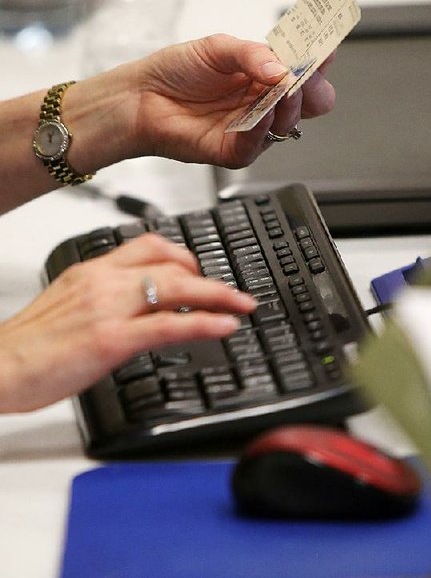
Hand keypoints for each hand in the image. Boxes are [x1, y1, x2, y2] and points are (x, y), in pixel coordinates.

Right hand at [0, 234, 256, 412]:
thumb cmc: (29, 344)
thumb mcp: (71, 305)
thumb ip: (109, 297)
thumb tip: (143, 304)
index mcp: (94, 270)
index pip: (150, 246)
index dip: (186, 257)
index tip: (204, 272)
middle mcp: (104, 281)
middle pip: (172, 264)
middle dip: (211, 278)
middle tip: (235, 293)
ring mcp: (109, 308)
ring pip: (177, 289)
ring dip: (218, 296)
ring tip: (241, 306)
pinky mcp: (111, 338)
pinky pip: (169, 326)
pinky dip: (204, 324)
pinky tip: (224, 327)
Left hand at [132, 33, 336, 167]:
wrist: (140, 99)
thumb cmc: (176, 72)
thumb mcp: (217, 48)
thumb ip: (252, 55)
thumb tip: (282, 68)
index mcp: (265, 74)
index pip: (305, 70)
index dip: (317, 62)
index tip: (324, 52)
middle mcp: (264, 102)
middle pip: (309, 102)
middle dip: (312, 90)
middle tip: (302, 77)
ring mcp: (254, 127)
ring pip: (289, 124)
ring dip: (287, 107)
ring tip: (278, 92)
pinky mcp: (236, 151)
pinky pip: (259, 145)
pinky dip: (262, 129)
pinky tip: (260, 115)